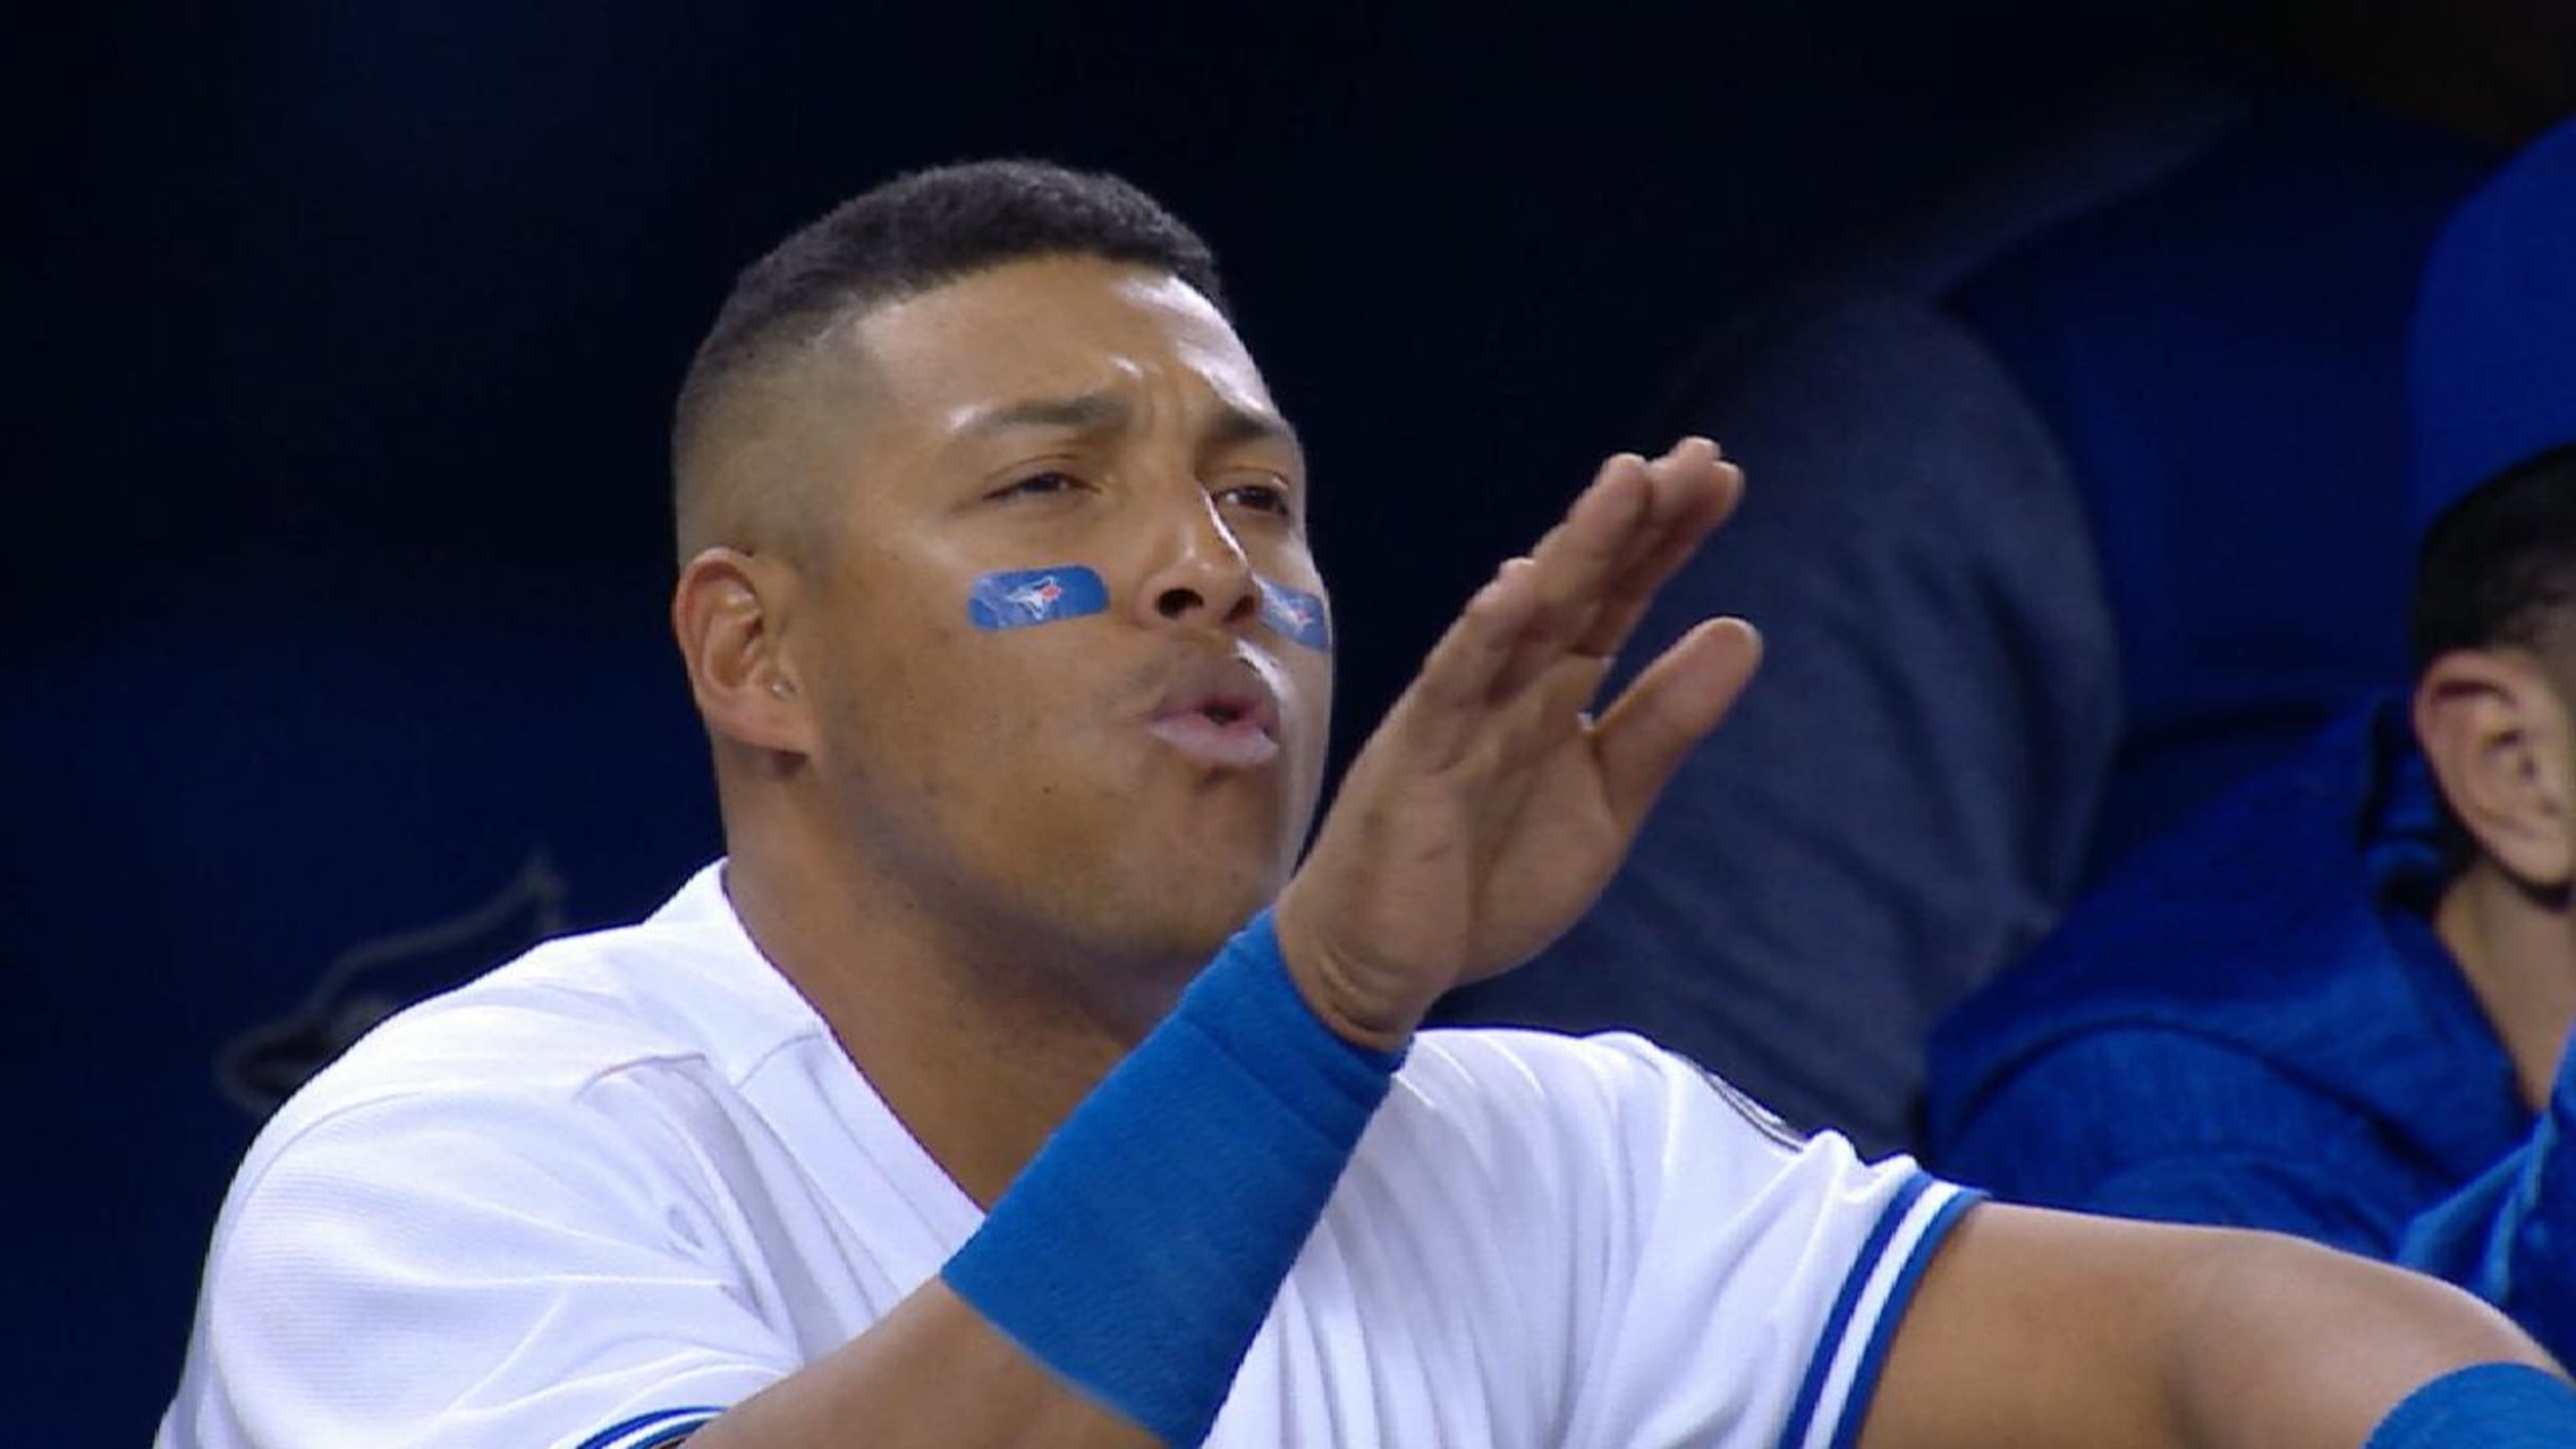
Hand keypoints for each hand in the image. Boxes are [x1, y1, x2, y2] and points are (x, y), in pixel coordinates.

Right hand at [1273, 437, 1760, 1050]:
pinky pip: (1449, 687)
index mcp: (1552, 694)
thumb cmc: (1481, 882)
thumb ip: (1664, 723)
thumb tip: (1743, 631)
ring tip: (1627, 484)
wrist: (1376, 966)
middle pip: (1579, 588)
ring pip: (1521, 617)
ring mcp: (1456, 714)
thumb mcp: (1606, 805)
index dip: (1664, 541)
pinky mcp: (1414, 758)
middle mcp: (1506, 685)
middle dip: (1634, 521)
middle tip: (1699, 457)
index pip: (1616, 599)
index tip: (1721, 477)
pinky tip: (1518, 583)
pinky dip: (1482, 634)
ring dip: (1572, 550)